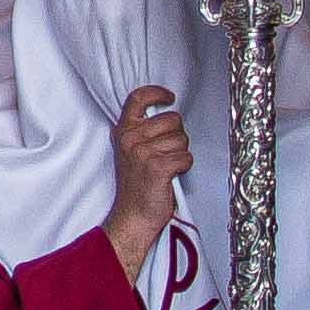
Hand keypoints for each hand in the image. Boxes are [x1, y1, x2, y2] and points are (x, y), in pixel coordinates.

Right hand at [105, 84, 188, 275]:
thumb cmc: (136, 185)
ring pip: (181, 140)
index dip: (156, 93)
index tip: (168, 97)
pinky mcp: (157, 167)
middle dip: (177, 135)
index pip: (138, 98)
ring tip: (166, 167)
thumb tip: (165, 115)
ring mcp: (142, 153)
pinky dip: (184, 167)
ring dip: (180, 154)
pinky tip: (171, 175)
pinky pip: (185, 157)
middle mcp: (130, 139)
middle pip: (172, 119)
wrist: (133, 215)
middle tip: (167, 153)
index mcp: (123, 132)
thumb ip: (140, 131)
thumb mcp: (129, 152)